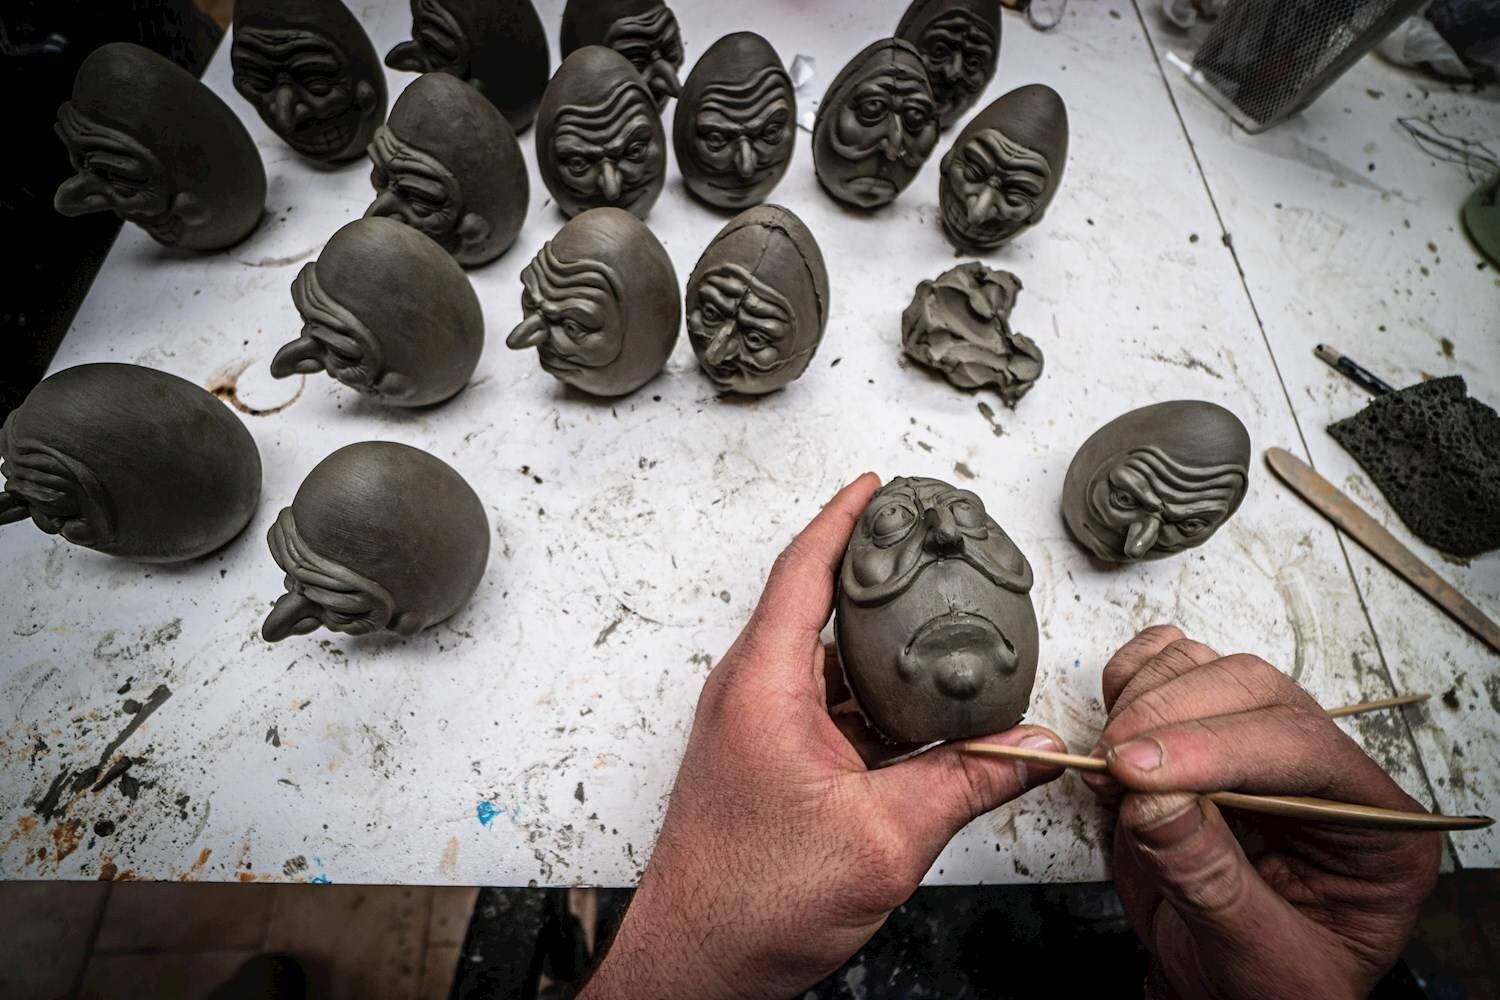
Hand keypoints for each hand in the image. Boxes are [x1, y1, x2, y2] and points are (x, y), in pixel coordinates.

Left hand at [581, 474, 1065, 999]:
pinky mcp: (768, 759)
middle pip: (819, 607)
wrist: (697, 965)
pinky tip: (922, 720)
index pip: (806, 570)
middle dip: (877, 579)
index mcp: (765, 686)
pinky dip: (875, 702)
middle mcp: (753, 693)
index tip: (877, 485)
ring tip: (941, 635)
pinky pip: (829, 707)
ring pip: (830, 664)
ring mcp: (757, 726)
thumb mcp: (883, 839)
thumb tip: (1028, 746)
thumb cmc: (749, 904)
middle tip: (932, 553)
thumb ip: (965, 783)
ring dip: (882, 651)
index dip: (845, 519)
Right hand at [1085, 626, 1440, 998]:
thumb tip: (1154, 799)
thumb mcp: (1257, 960)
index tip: (1143, 772)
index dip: (1217, 749)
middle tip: (1114, 766)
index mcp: (1375, 829)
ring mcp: (1258, 747)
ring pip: (1207, 668)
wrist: (1220, 996)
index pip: (1304, 748)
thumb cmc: (1263, 989)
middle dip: (1171, 720)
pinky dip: (1129, 682)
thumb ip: (1209, 880)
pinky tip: (1114, 736)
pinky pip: (1168, 667)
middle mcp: (1322, 775)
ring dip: (1143, 702)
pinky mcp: (1200, 735)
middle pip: (1254, 692)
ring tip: (1108, 768)